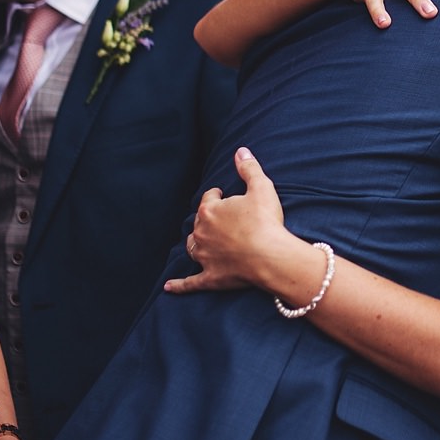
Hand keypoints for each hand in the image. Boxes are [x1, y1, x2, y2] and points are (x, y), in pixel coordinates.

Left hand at [165, 147, 297, 294]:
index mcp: (210, 211)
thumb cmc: (266, 221)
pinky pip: (189, 282)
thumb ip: (249, 168)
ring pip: (192, 248)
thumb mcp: (261, 188)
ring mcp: (204, 257)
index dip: (217, 196)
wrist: (271, 257)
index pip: (208, 199)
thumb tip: (240, 151)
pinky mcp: (210, 278)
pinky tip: (168, 287)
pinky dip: (178, 285)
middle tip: (222, 219)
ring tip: (200, 243)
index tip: (223, 194)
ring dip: (195, 244)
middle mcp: (201, 233)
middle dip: (207, 220)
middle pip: (199, 223)